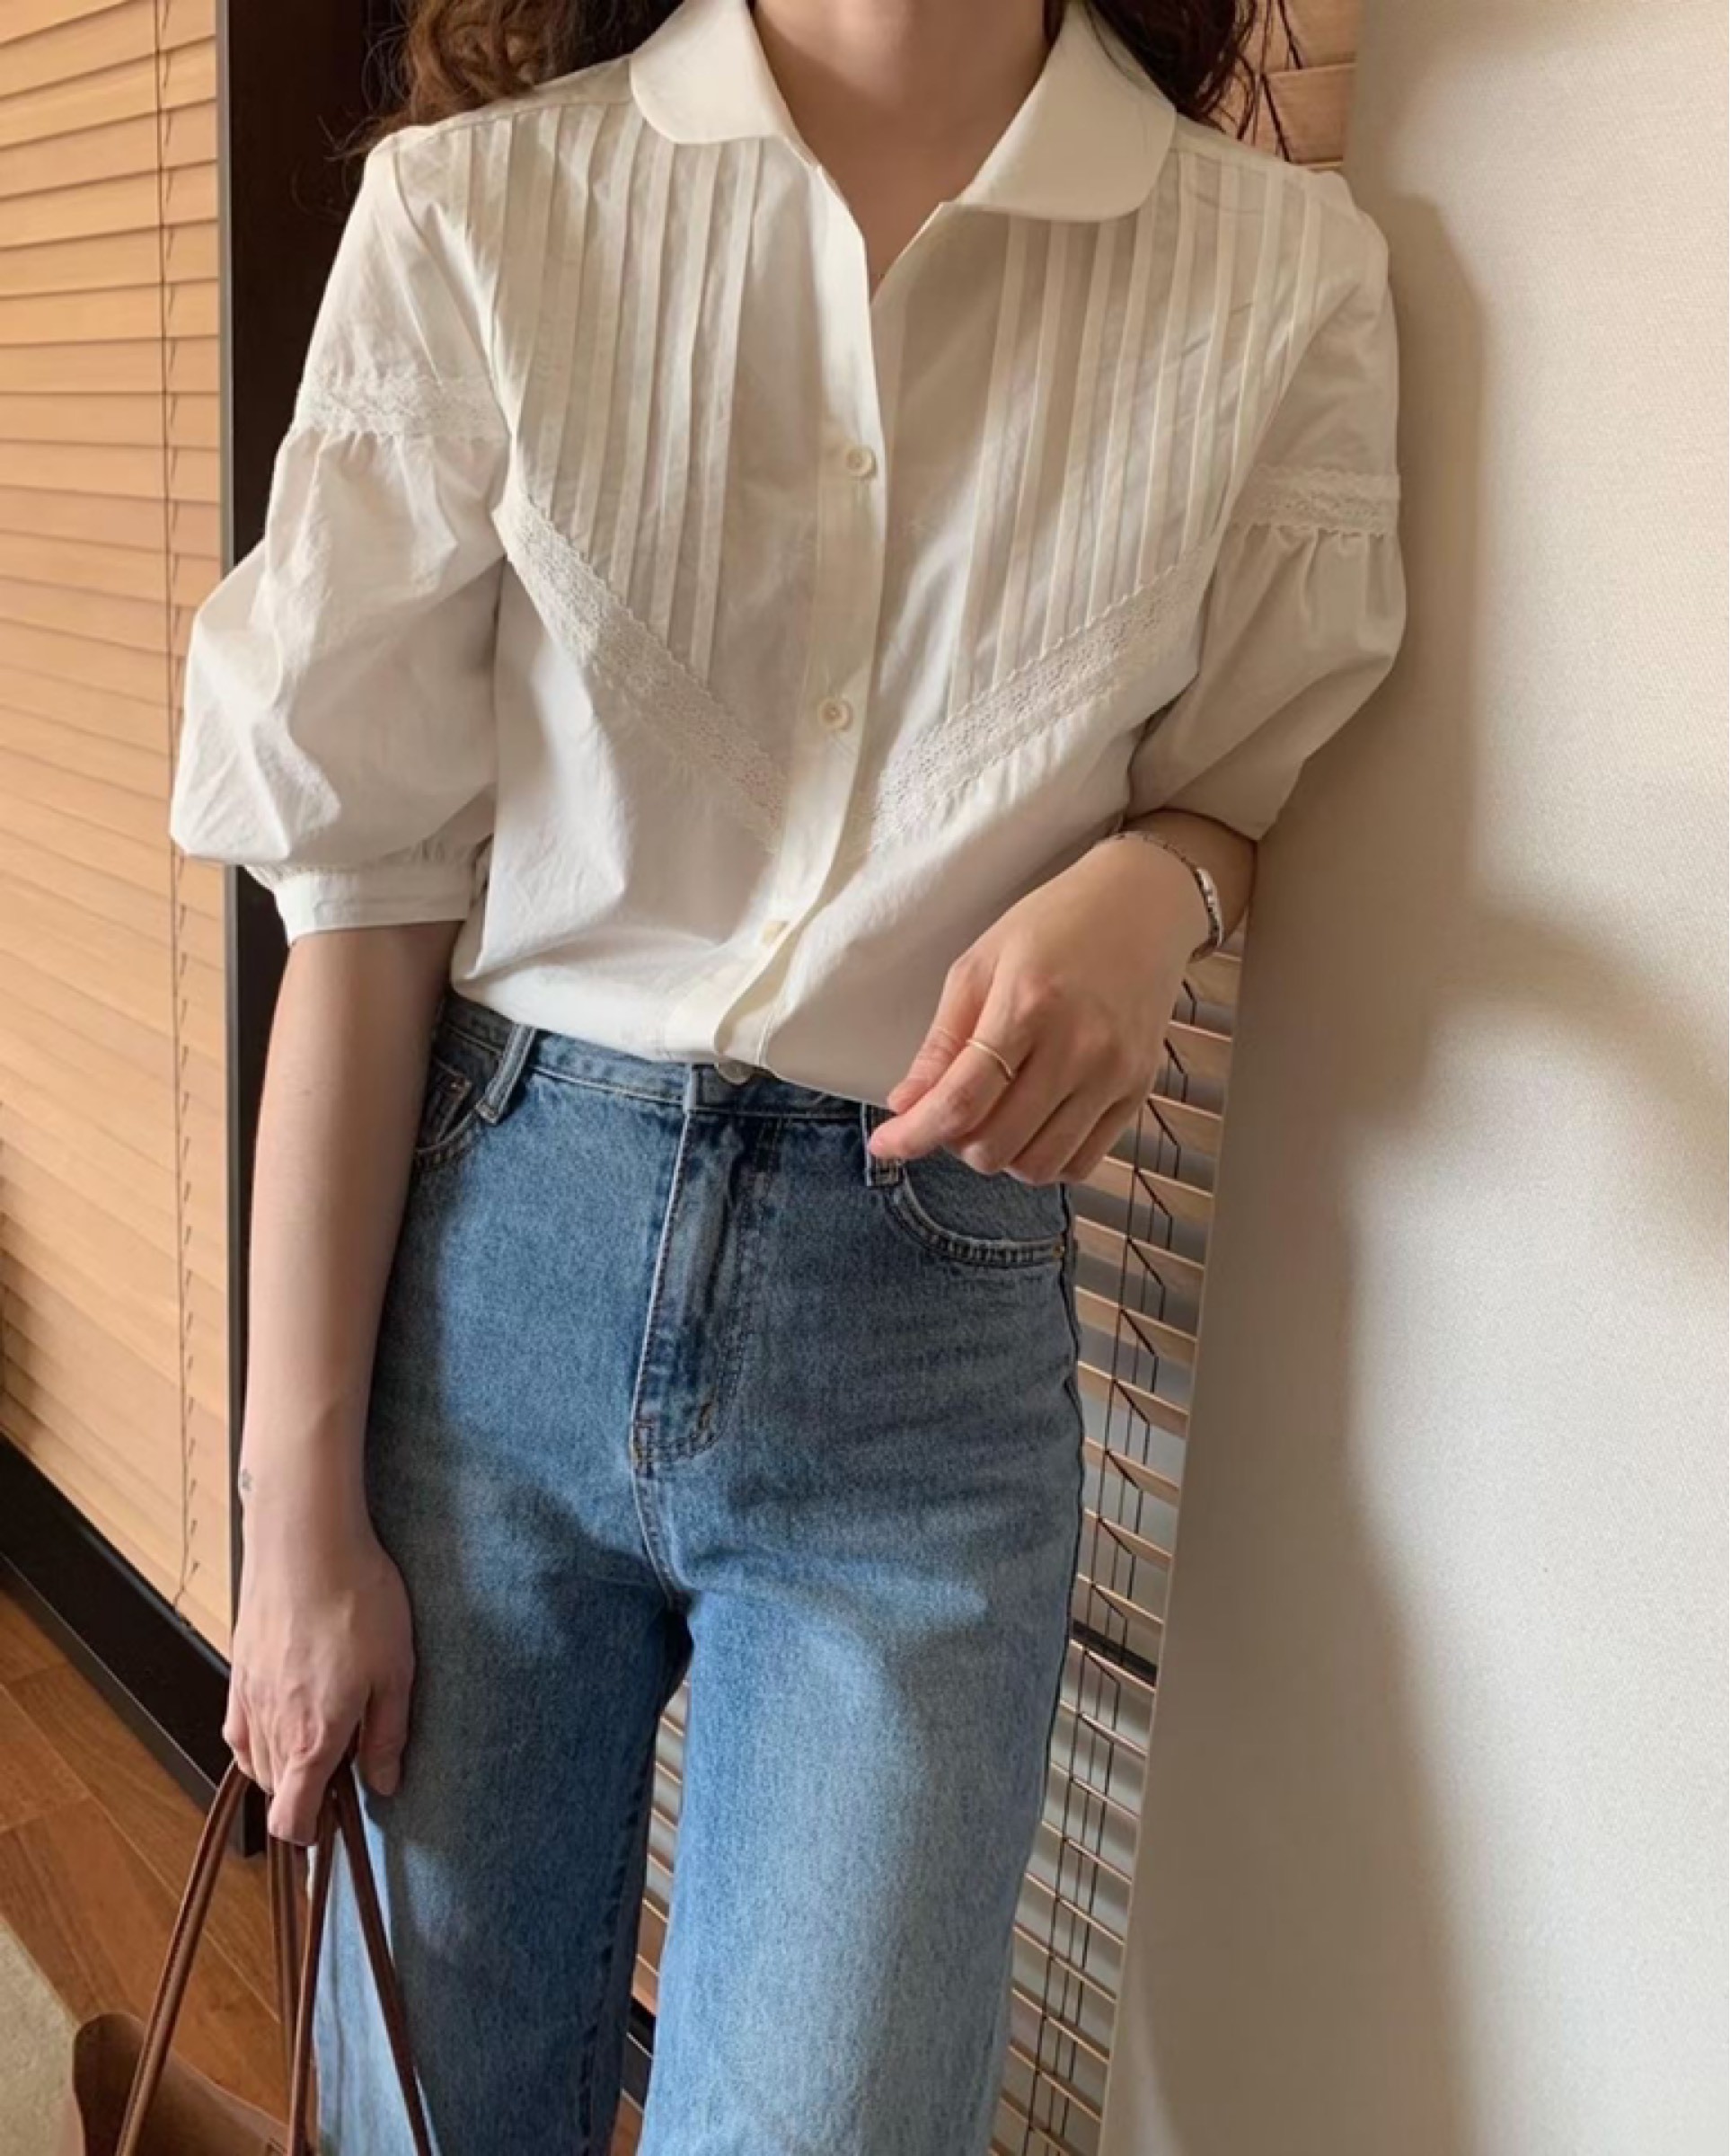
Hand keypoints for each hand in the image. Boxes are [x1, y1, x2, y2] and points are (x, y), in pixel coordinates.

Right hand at [224, 1479, 415, 1843]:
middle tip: (346, 1769)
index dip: (310, 1834)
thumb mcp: (396, 1670)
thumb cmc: (359, 1600)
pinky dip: (259, 1740)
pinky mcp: (239, 1671)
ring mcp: (248, 1698)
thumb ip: (387, 1735)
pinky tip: (287, 1719)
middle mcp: (272, 1726)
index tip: (336, 1823)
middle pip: (275, 1794)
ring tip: (325, 1738)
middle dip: (305, 1798)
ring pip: (256, 1762)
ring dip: (285, 1767)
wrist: (305, 1541)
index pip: (290, 1820)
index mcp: (312, 1737)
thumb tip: (384, 1785)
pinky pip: (240, 1729)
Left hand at [867, 837, 1211, 1182]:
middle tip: (949, 1111)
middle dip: (955, 1143)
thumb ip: (943, 1041)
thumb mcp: (981, 964)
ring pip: (1038, 1165)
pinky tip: (1032, 1124)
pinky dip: (1044, 1159)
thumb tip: (907, 1104)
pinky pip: (1081, 1163)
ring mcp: (1114, 1074)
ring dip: (1000, 1155)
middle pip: (996, 1144)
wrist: (1142, 904)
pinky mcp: (1138, 1090)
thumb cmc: (1054, 925)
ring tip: (992, 1115)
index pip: (961, 1101)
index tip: (886, 1145)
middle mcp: (1078, 1047)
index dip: (914, 1134)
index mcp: (1027, 1005)